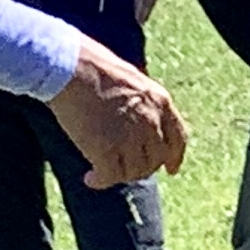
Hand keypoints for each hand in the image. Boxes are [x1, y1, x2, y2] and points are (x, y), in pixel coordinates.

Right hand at [50, 45, 187, 188]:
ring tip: (103, 173)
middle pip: (155, 160)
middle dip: (141, 168)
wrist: (70, 68)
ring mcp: (131, 137)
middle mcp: (151, 122)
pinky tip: (90, 179)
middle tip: (123, 169)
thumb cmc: (92, 67)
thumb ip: (141, 103)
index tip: (171, 170)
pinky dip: (101, 181)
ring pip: (134, 172)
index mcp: (160, 101)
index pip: (179, 138)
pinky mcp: (107, 149)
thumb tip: (135, 122)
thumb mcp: (131, 80)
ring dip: (120, 176)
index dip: (175, 158)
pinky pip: (110, 176)